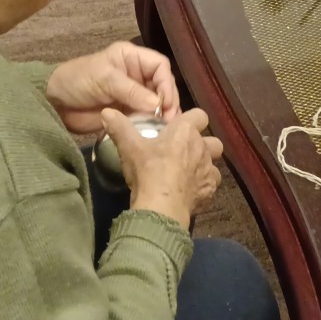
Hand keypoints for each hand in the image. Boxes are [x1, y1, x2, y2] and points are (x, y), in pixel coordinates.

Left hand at [45, 42, 180, 137]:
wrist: (54, 102)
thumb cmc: (78, 80)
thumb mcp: (105, 79)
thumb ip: (132, 91)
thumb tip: (159, 105)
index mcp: (132, 57)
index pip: (160, 66)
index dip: (166, 83)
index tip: (166, 103)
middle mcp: (136, 74)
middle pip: (162, 85)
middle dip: (168, 101)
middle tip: (169, 120)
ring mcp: (132, 94)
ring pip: (157, 103)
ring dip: (163, 114)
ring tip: (166, 129)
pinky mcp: (127, 112)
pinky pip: (145, 117)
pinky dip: (151, 124)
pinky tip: (157, 133)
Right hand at [104, 107, 222, 227]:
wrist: (161, 207)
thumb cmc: (148, 170)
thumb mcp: (129, 147)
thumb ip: (119, 127)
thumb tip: (107, 112)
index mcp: (186, 132)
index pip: (200, 115)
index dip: (191, 120)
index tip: (178, 127)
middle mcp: (202, 148)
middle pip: (212, 141)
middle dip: (202, 144)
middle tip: (183, 152)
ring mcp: (208, 170)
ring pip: (214, 164)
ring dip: (204, 166)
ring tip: (187, 173)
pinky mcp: (209, 191)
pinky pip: (210, 185)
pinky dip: (202, 186)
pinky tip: (188, 191)